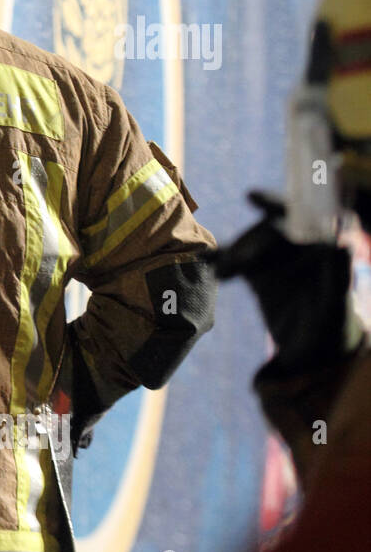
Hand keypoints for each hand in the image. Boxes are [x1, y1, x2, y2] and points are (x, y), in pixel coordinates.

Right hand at [212, 191, 351, 372]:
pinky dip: (220, 260)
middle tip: (241, 262)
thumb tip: (343, 244)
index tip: (251, 196)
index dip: (277, 202)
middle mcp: (299, 247)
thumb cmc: (331, 330)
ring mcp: (276, 259)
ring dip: (235, 255)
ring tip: (223, 274)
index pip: (303, 214)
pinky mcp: (258, 274)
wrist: (310, 355)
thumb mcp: (335, 306)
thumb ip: (338, 276)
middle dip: (253, 242)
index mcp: (323, 247)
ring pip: (249, 246)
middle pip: (270, 231)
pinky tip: (207, 262)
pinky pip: (235, 262)